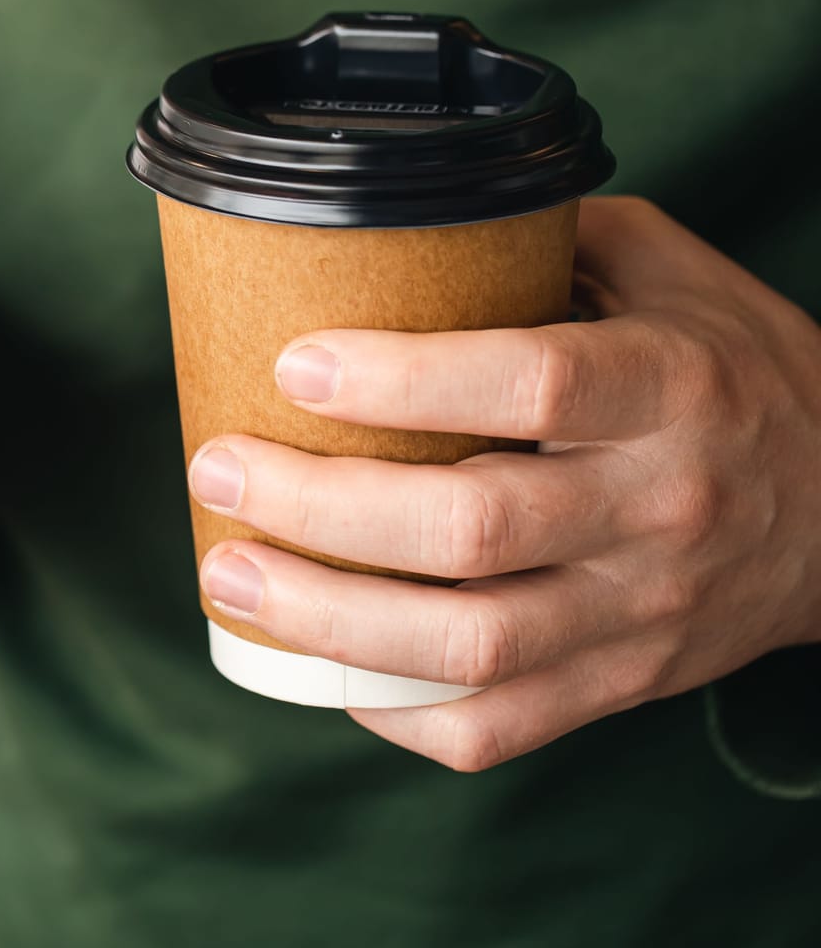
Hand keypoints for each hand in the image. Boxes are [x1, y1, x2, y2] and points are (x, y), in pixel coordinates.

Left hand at [187, 196, 820, 770]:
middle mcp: (661, 506)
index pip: (531, 384)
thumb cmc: (732, 371)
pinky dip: (394, 710)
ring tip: (227, 573)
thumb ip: (544, 241)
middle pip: (472, 528)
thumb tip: (386, 220)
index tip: (293, 363)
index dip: (401, 380)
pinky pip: (497, 727)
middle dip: (319, 505)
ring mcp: (643, 612)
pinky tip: (318, 664)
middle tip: (216, 466)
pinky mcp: (624, 684)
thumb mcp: (668, 274)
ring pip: (469, 645)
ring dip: (326, 618)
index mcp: (672, 385)